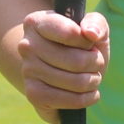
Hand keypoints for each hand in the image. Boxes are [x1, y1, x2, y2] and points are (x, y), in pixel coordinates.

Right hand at [16, 8, 108, 123]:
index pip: (70, 33)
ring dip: (93, 81)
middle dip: (96, 63)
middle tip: (96, 62)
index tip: (90, 42)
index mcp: (37, 22)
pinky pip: (67, 100)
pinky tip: (89, 93)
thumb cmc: (81, 43)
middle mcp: (26, 46)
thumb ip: (96, 23)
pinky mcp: (33, 94)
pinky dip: (86, 98)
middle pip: (77, 61)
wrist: (63, 67)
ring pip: (75, 82)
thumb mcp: (93, 26)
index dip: (88, 41)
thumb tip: (91, 34)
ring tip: (93, 76)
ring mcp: (27, 71)